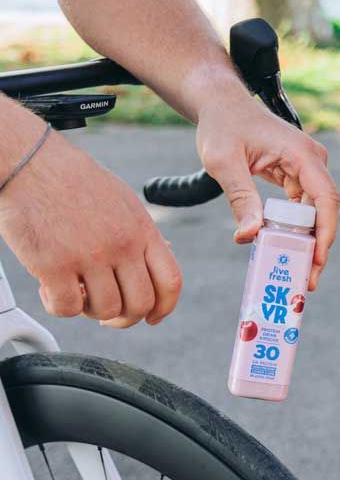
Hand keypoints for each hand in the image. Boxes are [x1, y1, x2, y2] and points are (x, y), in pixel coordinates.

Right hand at [0, 133, 180, 327]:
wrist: (29, 162)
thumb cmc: (73, 181)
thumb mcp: (123, 202)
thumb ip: (142, 234)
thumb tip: (164, 256)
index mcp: (142, 230)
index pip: (171, 281)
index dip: (164, 307)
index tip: (152, 318)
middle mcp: (121, 244)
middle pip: (140, 304)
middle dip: (124, 317)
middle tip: (105, 312)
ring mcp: (89, 255)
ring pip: (105, 309)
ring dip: (88, 310)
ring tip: (74, 291)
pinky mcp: (53, 264)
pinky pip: (67, 308)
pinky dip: (58, 306)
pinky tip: (49, 289)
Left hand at [195, 94, 337, 290]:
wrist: (220, 104)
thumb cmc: (222, 127)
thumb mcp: (224, 164)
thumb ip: (241, 199)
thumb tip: (250, 236)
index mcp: (302, 154)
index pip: (326, 199)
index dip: (326, 232)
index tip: (317, 260)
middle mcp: (313, 161)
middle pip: (325, 211)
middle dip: (318, 247)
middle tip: (307, 280)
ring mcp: (307, 168)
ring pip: (315, 213)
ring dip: (307, 241)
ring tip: (298, 271)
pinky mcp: (298, 175)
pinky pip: (302, 208)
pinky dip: (295, 229)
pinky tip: (286, 248)